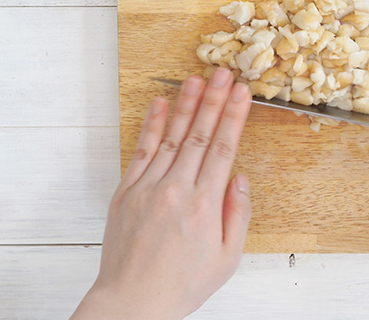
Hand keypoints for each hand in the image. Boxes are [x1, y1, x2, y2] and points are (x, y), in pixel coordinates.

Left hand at [71, 68, 252, 319]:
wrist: (132, 302)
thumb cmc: (182, 283)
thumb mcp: (227, 258)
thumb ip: (238, 215)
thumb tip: (238, 178)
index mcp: (205, 205)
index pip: (223, 148)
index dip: (234, 116)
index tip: (242, 93)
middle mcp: (177, 189)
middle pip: (199, 134)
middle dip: (213, 100)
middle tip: (222, 73)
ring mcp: (149, 187)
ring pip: (172, 137)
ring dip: (185, 105)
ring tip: (196, 79)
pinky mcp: (127, 192)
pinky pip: (142, 151)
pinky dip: (152, 126)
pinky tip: (160, 104)